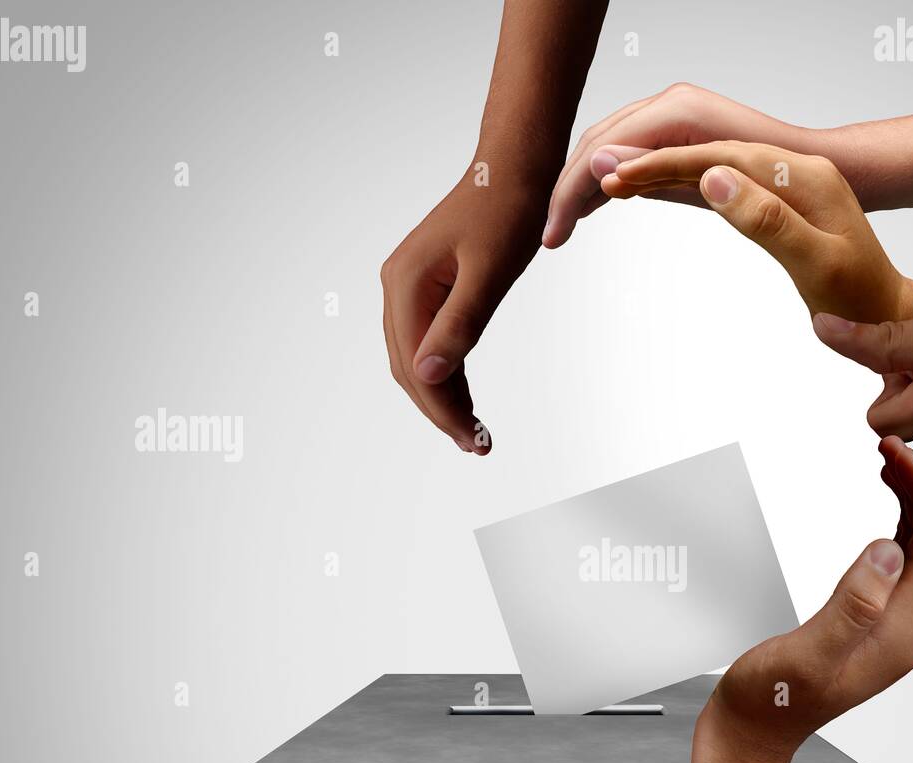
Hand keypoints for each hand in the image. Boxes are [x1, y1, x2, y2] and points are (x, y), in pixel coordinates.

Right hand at [381, 174, 546, 453]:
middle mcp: (398, 285)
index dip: (444, 410)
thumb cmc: (507, 211)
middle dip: (441, 411)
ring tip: (474, 431)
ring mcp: (409, 285)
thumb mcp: (490, 274)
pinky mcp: (427, 285)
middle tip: (478, 445)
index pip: (417, 366)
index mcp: (406, 283)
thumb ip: (458, 326)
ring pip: (415, 358)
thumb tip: (428, 376)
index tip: (475, 441)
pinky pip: (427, 339)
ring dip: (442, 396)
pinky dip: (445, 371)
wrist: (514, 166)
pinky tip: (463, 395)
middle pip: (409, 368)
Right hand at [541, 83, 817, 248]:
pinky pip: (634, 155)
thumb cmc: (808, 202)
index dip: (574, 193)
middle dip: (569, 188)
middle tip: (548, 237)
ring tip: (561, 229)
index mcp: (690, 117)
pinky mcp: (687, 138)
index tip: (553, 234)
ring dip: (583, 186)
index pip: (610, 149)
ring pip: (612, 147)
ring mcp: (682, 119)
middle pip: (602, 141)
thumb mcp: (754, 207)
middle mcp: (680, 107)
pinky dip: (609, 181)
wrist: (844, 186)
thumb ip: (677, 183)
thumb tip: (609, 170)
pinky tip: (595, 206)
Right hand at [600, 141, 912, 323]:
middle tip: (581, 190)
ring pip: (693, 163)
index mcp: (796, 175)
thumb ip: (767, 219)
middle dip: (634, 164)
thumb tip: (713, 179)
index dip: (654, 166)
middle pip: (693, 148)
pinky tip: (641, 192)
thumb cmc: (863, 301)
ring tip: (593, 192)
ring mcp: (774, 183)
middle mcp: (783, 168)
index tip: (607, 181)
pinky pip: (706, 184)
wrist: (893, 316)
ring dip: (642, 173)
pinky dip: (666, 186)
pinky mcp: (768, 203)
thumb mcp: (820, 264)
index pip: (708, 157)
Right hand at [702, 437, 912, 762]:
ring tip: (887, 466)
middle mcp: (905, 632)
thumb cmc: (768, 702)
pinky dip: (896, 530)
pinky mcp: (870, 628)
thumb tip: (891, 548)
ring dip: (911, 507)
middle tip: (889, 448)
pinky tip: (882, 512)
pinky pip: (899, 569)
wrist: (750, 736)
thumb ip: (852, 605)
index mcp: (901, 636)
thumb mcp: (806, 653)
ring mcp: (890, 632)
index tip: (896, 455)